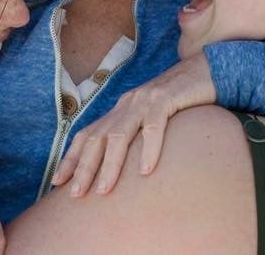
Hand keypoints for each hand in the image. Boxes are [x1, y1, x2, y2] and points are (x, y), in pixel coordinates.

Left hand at [51, 52, 216, 196]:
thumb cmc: (181, 101)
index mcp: (121, 109)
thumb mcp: (153, 118)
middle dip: (83, 167)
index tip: (56, 182)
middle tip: (74, 194)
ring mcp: (145, 99)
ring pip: (120, 134)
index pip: (88, 134)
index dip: (71, 158)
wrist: (207, 70)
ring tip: (104, 190)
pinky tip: (145, 171)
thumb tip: (123, 168)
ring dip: (110, 164)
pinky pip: (154, 126)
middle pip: (97, 137)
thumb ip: (137, 136)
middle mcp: (127, 103)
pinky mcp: (167, 98)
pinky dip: (148, 149)